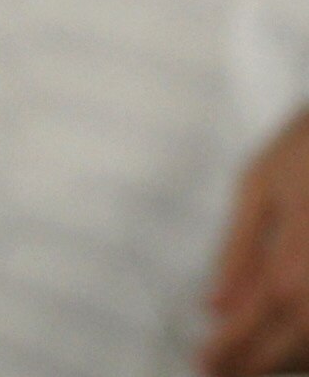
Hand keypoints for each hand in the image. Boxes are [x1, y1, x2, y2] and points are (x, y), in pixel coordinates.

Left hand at [205, 109, 308, 374]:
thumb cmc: (308, 146)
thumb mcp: (259, 186)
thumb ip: (238, 251)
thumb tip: (213, 307)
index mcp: (299, 258)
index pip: (260, 318)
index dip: (231, 348)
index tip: (202, 364)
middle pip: (295, 340)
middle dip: (257, 363)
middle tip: (219, 372)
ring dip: (285, 358)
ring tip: (246, 363)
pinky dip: (306, 339)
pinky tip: (287, 341)